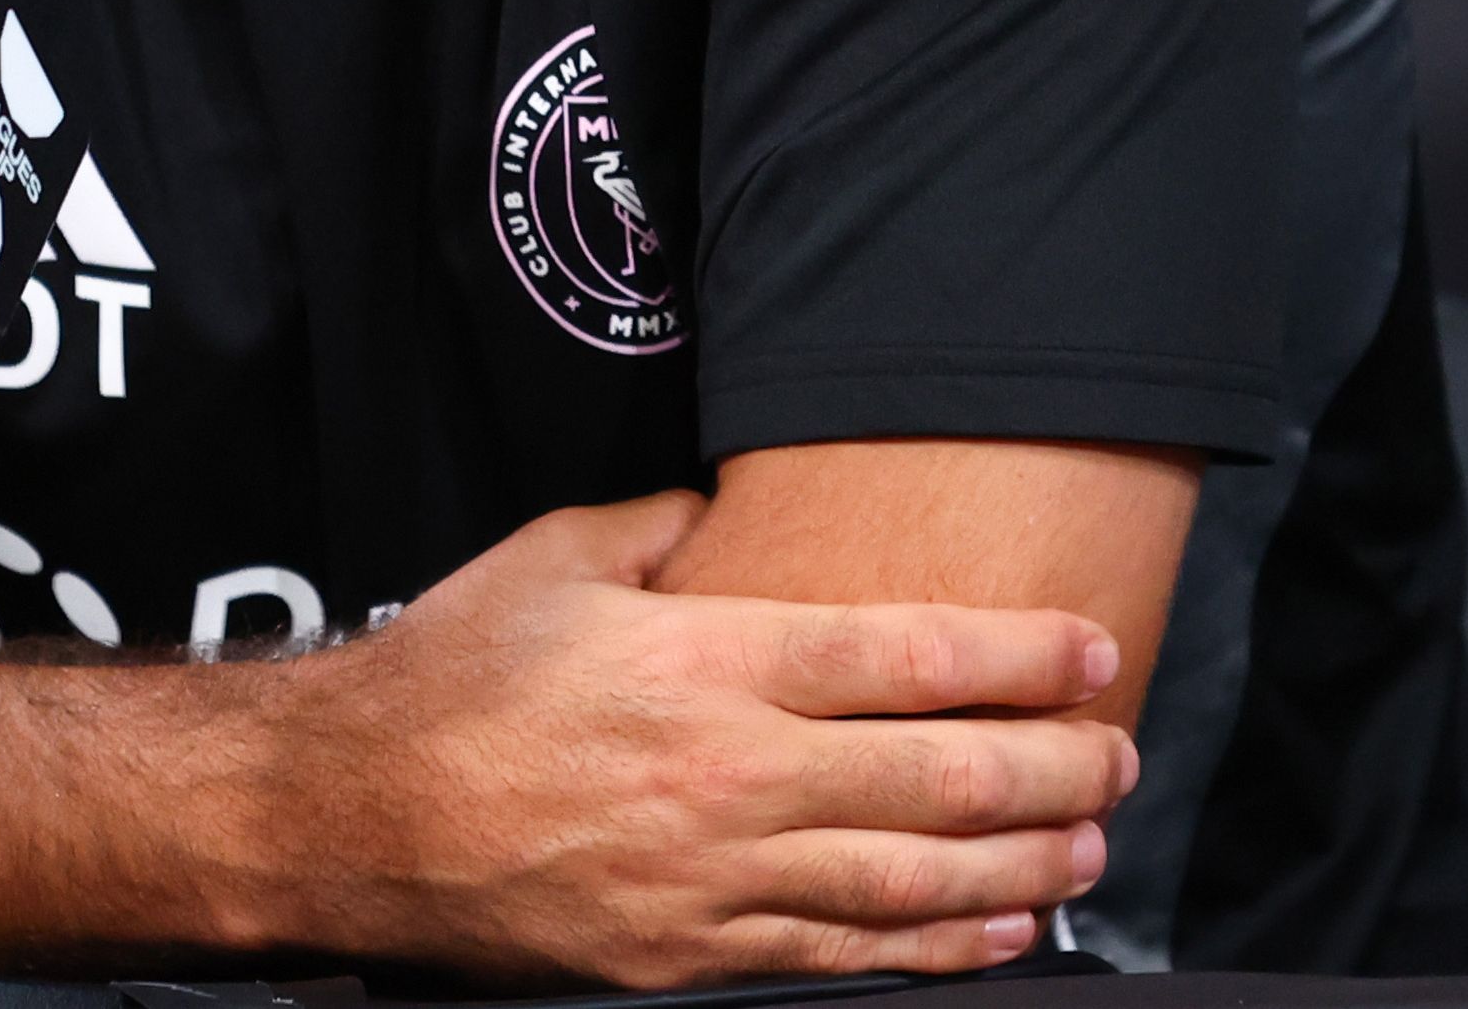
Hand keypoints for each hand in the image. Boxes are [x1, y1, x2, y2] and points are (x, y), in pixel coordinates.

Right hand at [266, 492, 1138, 986]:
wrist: (347, 820)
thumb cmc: (450, 678)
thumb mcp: (559, 557)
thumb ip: (672, 527)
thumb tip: (743, 510)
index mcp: (706, 660)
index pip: (907, 654)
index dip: (1021, 653)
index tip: (1092, 650)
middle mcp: (729, 773)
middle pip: (941, 773)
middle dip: (1056, 767)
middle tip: (1120, 754)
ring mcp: (713, 879)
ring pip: (912, 878)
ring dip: (1022, 865)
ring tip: (1088, 845)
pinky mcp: (687, 956)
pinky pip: (841, 956)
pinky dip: (935, 949)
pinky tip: (996, 932)